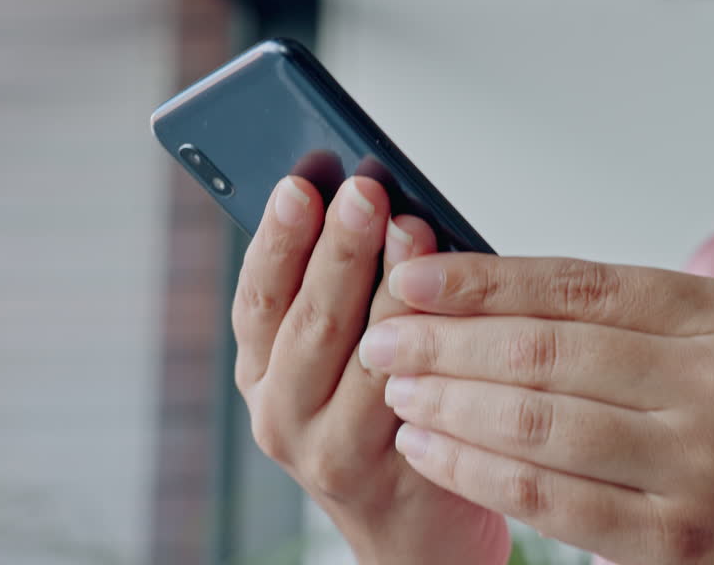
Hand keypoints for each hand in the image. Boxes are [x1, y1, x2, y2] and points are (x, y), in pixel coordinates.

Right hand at [231, 176, 509, 564]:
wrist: (412, 528)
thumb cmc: (378, 419)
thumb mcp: (336, 355)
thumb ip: (343, 291)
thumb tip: (378, 202)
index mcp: (261, 372)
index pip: (259, 297)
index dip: (278, 239)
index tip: (300, 186)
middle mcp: (283, 413)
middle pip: (311, 320)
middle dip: (340, 247)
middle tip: (365, 191)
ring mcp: (335, 449)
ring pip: (367, 355)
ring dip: (392, 286)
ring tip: (415, 227)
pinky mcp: (396, 472)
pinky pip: (421, 394)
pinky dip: (437, 341)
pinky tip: (454, 300)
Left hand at [363, 256, 713, 564]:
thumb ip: (646, 320)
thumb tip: (508, 295)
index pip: (584, 284)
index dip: (488, 278)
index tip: (419, 274)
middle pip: (550, 348)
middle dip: (449, 338)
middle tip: (384, 331)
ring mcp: (700, 464)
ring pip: (539, 421)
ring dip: (450, 401)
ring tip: (397, 386)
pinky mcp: (676, 539)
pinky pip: (550, 497)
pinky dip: (477, 470)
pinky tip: (432, 448)